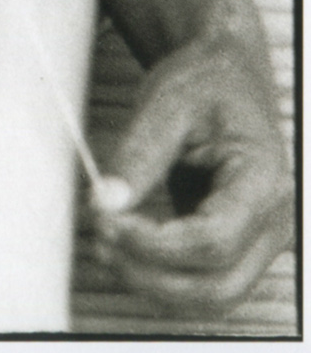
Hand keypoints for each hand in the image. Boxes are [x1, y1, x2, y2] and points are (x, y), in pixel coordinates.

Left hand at [91, 23, 292, 315]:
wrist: (226, 77)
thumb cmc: (205, 84)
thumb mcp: (167, 103)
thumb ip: (138, 155)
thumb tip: (104, 203)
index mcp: (263, 181)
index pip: (214, 239)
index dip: (156, 243)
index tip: (107, 222)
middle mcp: (273, 221)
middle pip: (217, 285)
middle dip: (151, 274)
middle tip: (100, 238)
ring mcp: (259, 240)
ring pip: (212, 296)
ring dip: (154, 284)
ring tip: (106, 245)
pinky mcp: (237, 246)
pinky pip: (204, 282)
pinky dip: (163, 277)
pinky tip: (125, 248)